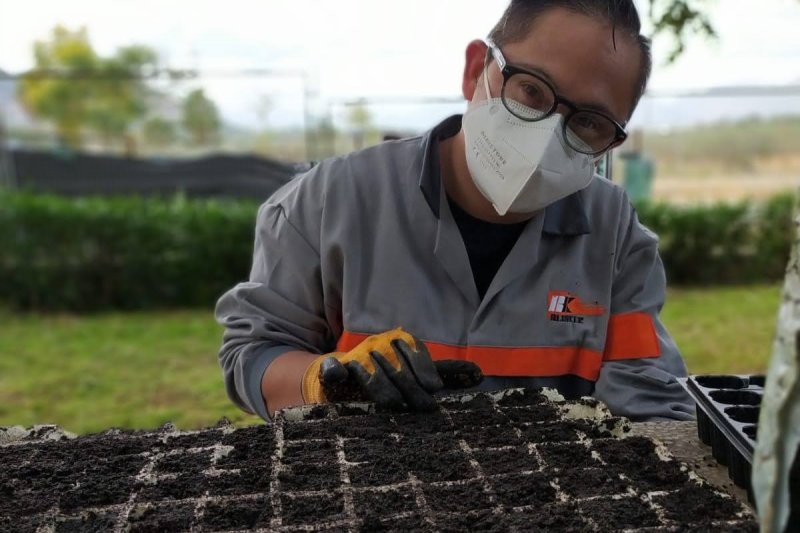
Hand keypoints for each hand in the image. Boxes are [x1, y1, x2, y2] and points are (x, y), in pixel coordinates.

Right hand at [301, 328, 482, 410]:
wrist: (344, 374)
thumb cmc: (389, 375)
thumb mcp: (417, 371)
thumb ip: (444, 374)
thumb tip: (481, 375)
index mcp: (399, 342)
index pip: (415, 351)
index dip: (424, 369)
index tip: (435, 388)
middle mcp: (379, 346)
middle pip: (397, 365)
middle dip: (410, 388)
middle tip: (424, 408)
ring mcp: (356, 357)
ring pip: (370, 371)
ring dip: (382, 387)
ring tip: (393, 405)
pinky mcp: (332, 369)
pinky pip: (333, 369)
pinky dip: (335, 371)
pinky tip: (339, 376)